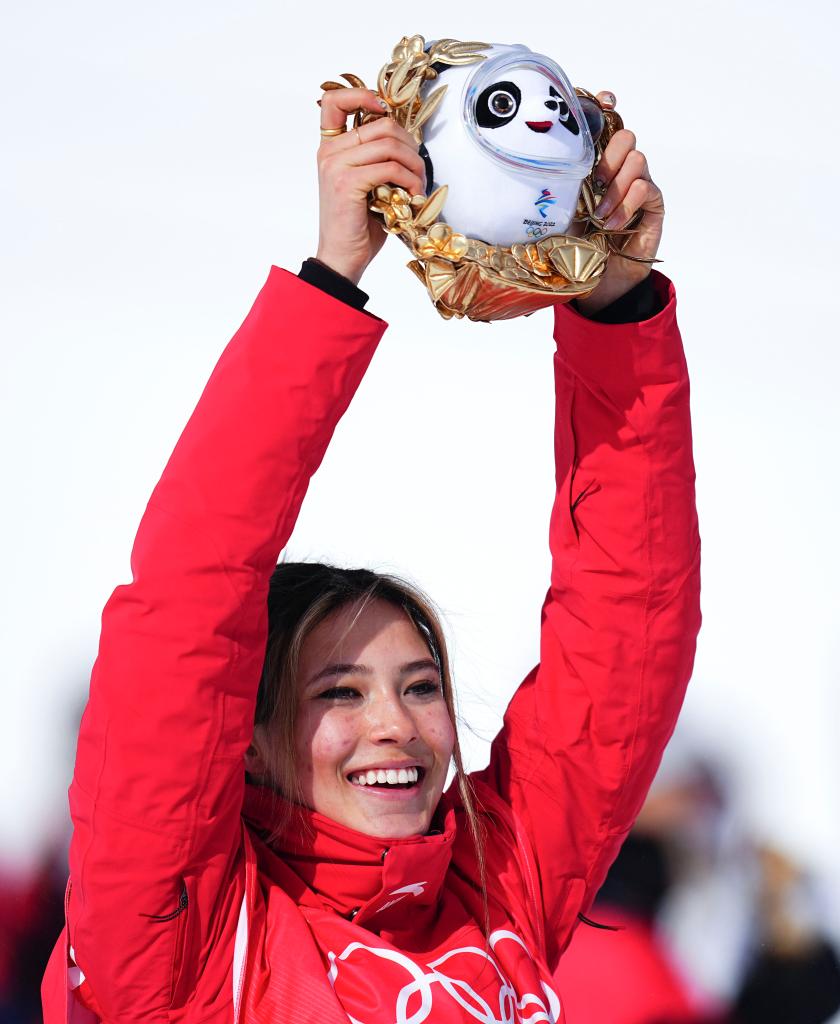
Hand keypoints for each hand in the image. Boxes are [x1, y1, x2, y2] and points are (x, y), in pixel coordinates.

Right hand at [316, 88, 426, 285]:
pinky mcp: (348, 183)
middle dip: (410, 145)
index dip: (362, 95)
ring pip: (389, 145)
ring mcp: (336, 166)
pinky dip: (409, 180)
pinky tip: (413, 196)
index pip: (334, 101)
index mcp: (331, 148)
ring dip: (414, 165)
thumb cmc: (358, 225)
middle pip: (380, 124)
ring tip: (418, 186)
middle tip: (419, 169)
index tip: (384, 111)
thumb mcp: (368, 185)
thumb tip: (407, 139)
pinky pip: (390, 168)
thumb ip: (376, 158)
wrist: (343, 258)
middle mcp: (329, 152)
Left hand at [575, 93, 664, 315]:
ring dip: (615, 186)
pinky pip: (645, 186)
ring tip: (600, 214)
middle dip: (608, 154)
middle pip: (624, 135)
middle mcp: (617, 169)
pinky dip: (626, 203)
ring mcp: (637, 184)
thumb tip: (528, 163)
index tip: (603, 100)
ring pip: (636, 158)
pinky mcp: (652, 204)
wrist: (597, 281)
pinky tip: (612, 223)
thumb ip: (554, 186)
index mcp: (593, 164)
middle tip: (593, 181)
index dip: (606, 106)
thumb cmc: (574, 246)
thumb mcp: (557, 211)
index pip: (606, 123)